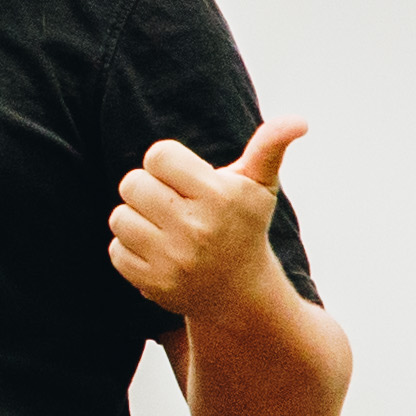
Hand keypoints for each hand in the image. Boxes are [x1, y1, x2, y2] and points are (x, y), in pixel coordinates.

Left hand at [108, 118, 304, 317]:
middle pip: (132, 183)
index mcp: (219, 196)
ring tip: (163, 227)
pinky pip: (115, 250)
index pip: (158, 155)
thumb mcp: (259, 185)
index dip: (167, 163)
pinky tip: (157, 253)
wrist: (241, 295)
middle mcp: (196, 229)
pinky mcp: (154, 284)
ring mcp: (173, 260)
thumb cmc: (244, 225)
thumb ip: (271, 146)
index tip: (184, 179)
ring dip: (136, 218)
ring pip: (120, 217)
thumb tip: (299, 120)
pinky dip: (130, 250)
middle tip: (171, 203)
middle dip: (148, 189)